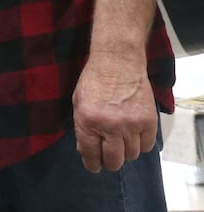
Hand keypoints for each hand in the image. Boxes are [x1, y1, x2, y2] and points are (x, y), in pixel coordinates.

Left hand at [72, 52, 156, 172]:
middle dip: (109, 162)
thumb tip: (85, 151)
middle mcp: (110, 126)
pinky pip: (147, 146)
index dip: (92, 164)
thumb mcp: (79, 103)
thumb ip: (82, 128)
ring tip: (120, 139)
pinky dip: (140, 144)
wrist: (118, 62)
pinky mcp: (149, 121)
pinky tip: (133, 135)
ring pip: (131, 155)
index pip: (91, 156)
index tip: (94, 165)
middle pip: (114, 161)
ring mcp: (131, 124)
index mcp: (88, 121)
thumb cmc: (94, 80)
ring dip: (125, 151)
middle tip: (108, 156)